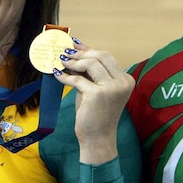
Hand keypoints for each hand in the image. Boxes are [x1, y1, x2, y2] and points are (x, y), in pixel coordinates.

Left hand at [53, 40, 133, 164]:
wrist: (98, 138)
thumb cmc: (96, 114)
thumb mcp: (96, 89)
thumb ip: (90, 72)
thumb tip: (74, 52)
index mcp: (126, 80)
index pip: (107, 56)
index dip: (88, 49)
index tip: (74, 44)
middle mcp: (122, 83)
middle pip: (101, 56)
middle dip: (81, 53)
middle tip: (65, 53)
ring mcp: (112, 88)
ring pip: (90, 64)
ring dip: (73, 62)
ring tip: (61, 62)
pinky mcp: (98, 94)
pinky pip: (78, 79)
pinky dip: (65, 76)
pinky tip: (57, 74)